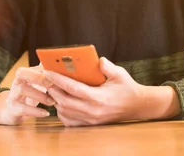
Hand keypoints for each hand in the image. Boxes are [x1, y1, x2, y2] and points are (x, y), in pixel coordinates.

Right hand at [0, 64, 55, 124]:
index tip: (57, 74)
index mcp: (22, 75)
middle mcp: (16, 82)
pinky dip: (35, 111)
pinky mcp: (13, 109)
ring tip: (52, 101)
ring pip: (22, 89)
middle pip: (22, 73)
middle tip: (52, 83)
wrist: (11, 111)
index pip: (31, 67)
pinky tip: (46, 113)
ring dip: (39, 95)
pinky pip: (23, 108)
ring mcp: (12, 95)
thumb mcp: (35, 83)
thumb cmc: (28, 94)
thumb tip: (58, 63)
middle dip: (38, 77)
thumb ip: (45, 74)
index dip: (44, 69)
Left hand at [44, 57, 178, 126]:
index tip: (48, 71)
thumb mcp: (119, 74)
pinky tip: (62, 102)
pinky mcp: (90, 124)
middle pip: (64, 102)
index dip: (58, 79)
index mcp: (99, 97)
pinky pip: (70, 121)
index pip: (72, 88)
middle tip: (47, 79)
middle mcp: (93, 111)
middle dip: (53, 90)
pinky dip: (62, 112)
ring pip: (64, 112)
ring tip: (53, 89)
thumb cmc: (127, 88)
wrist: (137, 106)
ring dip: (56, 101)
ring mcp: (91, 120)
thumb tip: (97, 60)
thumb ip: (107, 66)